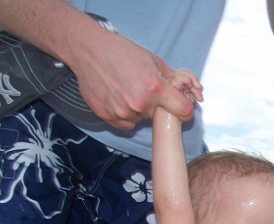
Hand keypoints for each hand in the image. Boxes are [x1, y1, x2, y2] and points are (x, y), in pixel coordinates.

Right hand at [69, 30, 197, 129]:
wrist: (88, 50)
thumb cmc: (121, 51)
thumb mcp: (152, 59)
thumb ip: (170, 77)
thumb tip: (185, 89)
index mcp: (155, 87)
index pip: (183, 110)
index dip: (184, 108)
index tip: (181, 106)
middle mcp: (140, 103)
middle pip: (159, 115)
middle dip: (156, 105)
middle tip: (143, 89)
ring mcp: (123, 112)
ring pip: (141, 119)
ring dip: (138, 109)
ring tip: (126, 90)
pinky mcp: (108, 117)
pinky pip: (126, 123)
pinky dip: (125, 114)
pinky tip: (117, 97)